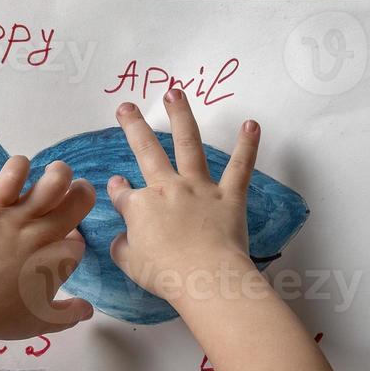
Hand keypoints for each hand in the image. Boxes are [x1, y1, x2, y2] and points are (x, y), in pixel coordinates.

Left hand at [0, 156, 95, 342]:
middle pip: (79, 200)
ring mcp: (18, 218)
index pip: (79, 239)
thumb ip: (68, 315)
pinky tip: (19, 173)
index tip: (62, 242)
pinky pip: (13, 173)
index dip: (73, 238)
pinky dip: (19, 166)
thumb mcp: (38, 324)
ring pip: (54, 180)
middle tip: (72, 194)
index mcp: (58, 263)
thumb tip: (88, 308)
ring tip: (53, 177)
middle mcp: (45, 235)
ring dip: (59, 174)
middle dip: (82, 193)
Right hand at [106, 90, 260, 303]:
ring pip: (188, 144)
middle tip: (126, 106)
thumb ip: (122, 246)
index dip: (118, 190)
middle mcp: (168, 188)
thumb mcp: (130, 263)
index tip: (118, 186)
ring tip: (174, 92)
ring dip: (181, 116)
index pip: (124, 194)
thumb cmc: (165, 274)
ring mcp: (200, 188)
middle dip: (134, 126)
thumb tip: (121, 237)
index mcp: (141, 206)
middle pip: (146, 151)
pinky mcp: (229, 195)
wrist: (205, 278)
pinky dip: (247, 145)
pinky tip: (252, 124)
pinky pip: (240, 166)